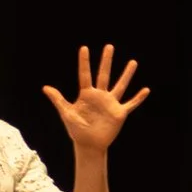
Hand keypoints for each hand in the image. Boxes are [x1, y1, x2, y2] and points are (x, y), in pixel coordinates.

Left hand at [41, 42, 147, 160]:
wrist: (88, 144)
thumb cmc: (76, 129)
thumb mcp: (66, 113)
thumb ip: (58, 99)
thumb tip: (45, 88)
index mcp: (86, 94)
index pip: (84, 75)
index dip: (84, 62)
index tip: (84, 48)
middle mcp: (100, 95)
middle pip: (104, 74)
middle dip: (106, 61)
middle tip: (109, 46)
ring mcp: (110, 103)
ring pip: (120, 85)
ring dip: (127, 74)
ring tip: (133, 62)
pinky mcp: (119, 113)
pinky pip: (131, 104)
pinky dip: (138, 98)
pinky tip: (146, 90)